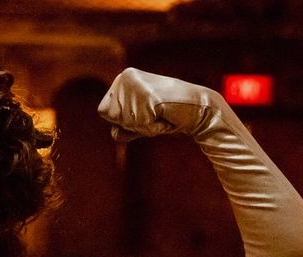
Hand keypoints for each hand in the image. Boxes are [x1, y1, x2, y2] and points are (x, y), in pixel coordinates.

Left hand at [97, 68, 225, 141]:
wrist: (199, 110)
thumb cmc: (169, 115)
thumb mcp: (141, 122)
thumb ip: (124, 128)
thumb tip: (115, 134)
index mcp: (123, 78)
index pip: (103, 112)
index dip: (123, 121)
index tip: (144, 113)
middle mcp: (126, 77)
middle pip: (112, 118)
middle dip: (133, 124)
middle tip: (154, 113)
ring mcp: (136, 85)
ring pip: (125, 123)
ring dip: (144, 126)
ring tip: (160, 113)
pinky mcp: (148, 95)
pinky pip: (140, 125)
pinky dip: (153, 128)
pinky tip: (165, 115)